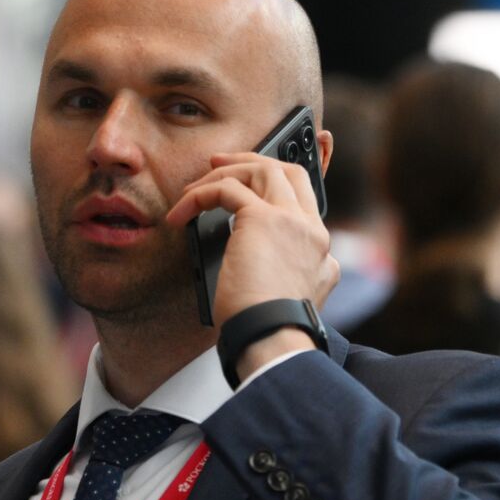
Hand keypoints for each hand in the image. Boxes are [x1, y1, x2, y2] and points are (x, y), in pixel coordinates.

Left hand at [165, 152, 338, 327]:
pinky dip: (199, 195)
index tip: (251, 177)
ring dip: (224, 172)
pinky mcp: (262, 219)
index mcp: (320, 249)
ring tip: (192, 188)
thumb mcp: (289, 298)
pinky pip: (226, 188)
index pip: (306, 198)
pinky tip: (180, 213)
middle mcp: (311, 229)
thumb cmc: (268, 330)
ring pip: (262, 170)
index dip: (278, 181)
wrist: (273, 338)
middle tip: (219, 164)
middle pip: (288, 172)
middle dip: (253, 161)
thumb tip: (263, 263)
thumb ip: (289, 272)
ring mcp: (291, 220)